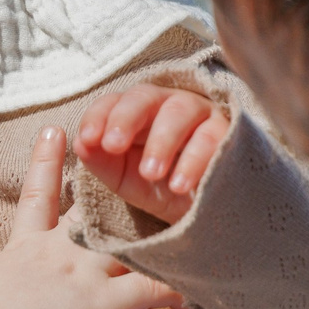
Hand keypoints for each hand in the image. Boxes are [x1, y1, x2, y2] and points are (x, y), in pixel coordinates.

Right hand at [0, 128, 183, 308]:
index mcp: (21, 249)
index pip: (36, 197)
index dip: (47, 163)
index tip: (58, 132)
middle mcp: (56, 252)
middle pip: (95, 216)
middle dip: (120, 202)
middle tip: (146, 181)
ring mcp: (83, 275)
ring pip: (131, 247)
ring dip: (160, 246)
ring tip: (189, 239)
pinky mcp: (102, 304)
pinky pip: (149, 291)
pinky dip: (174, 290)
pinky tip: (194, 291)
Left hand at [74, 86, 229, 223]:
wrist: (201, 211)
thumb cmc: (158, 186)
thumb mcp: (123, 179)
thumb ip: (101, 161)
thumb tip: (79, 143)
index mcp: (136, 112)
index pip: (113, 101)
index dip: (99, 116)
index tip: (88, 140)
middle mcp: (166, 104)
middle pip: (145, 96)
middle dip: (126, 119)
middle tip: (113, 146)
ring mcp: (200, 113)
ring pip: (179, 112)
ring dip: (161, 141)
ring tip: (150, 174)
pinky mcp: (228, 131)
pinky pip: (212, 137)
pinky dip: (194, 160)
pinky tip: (179, 184)